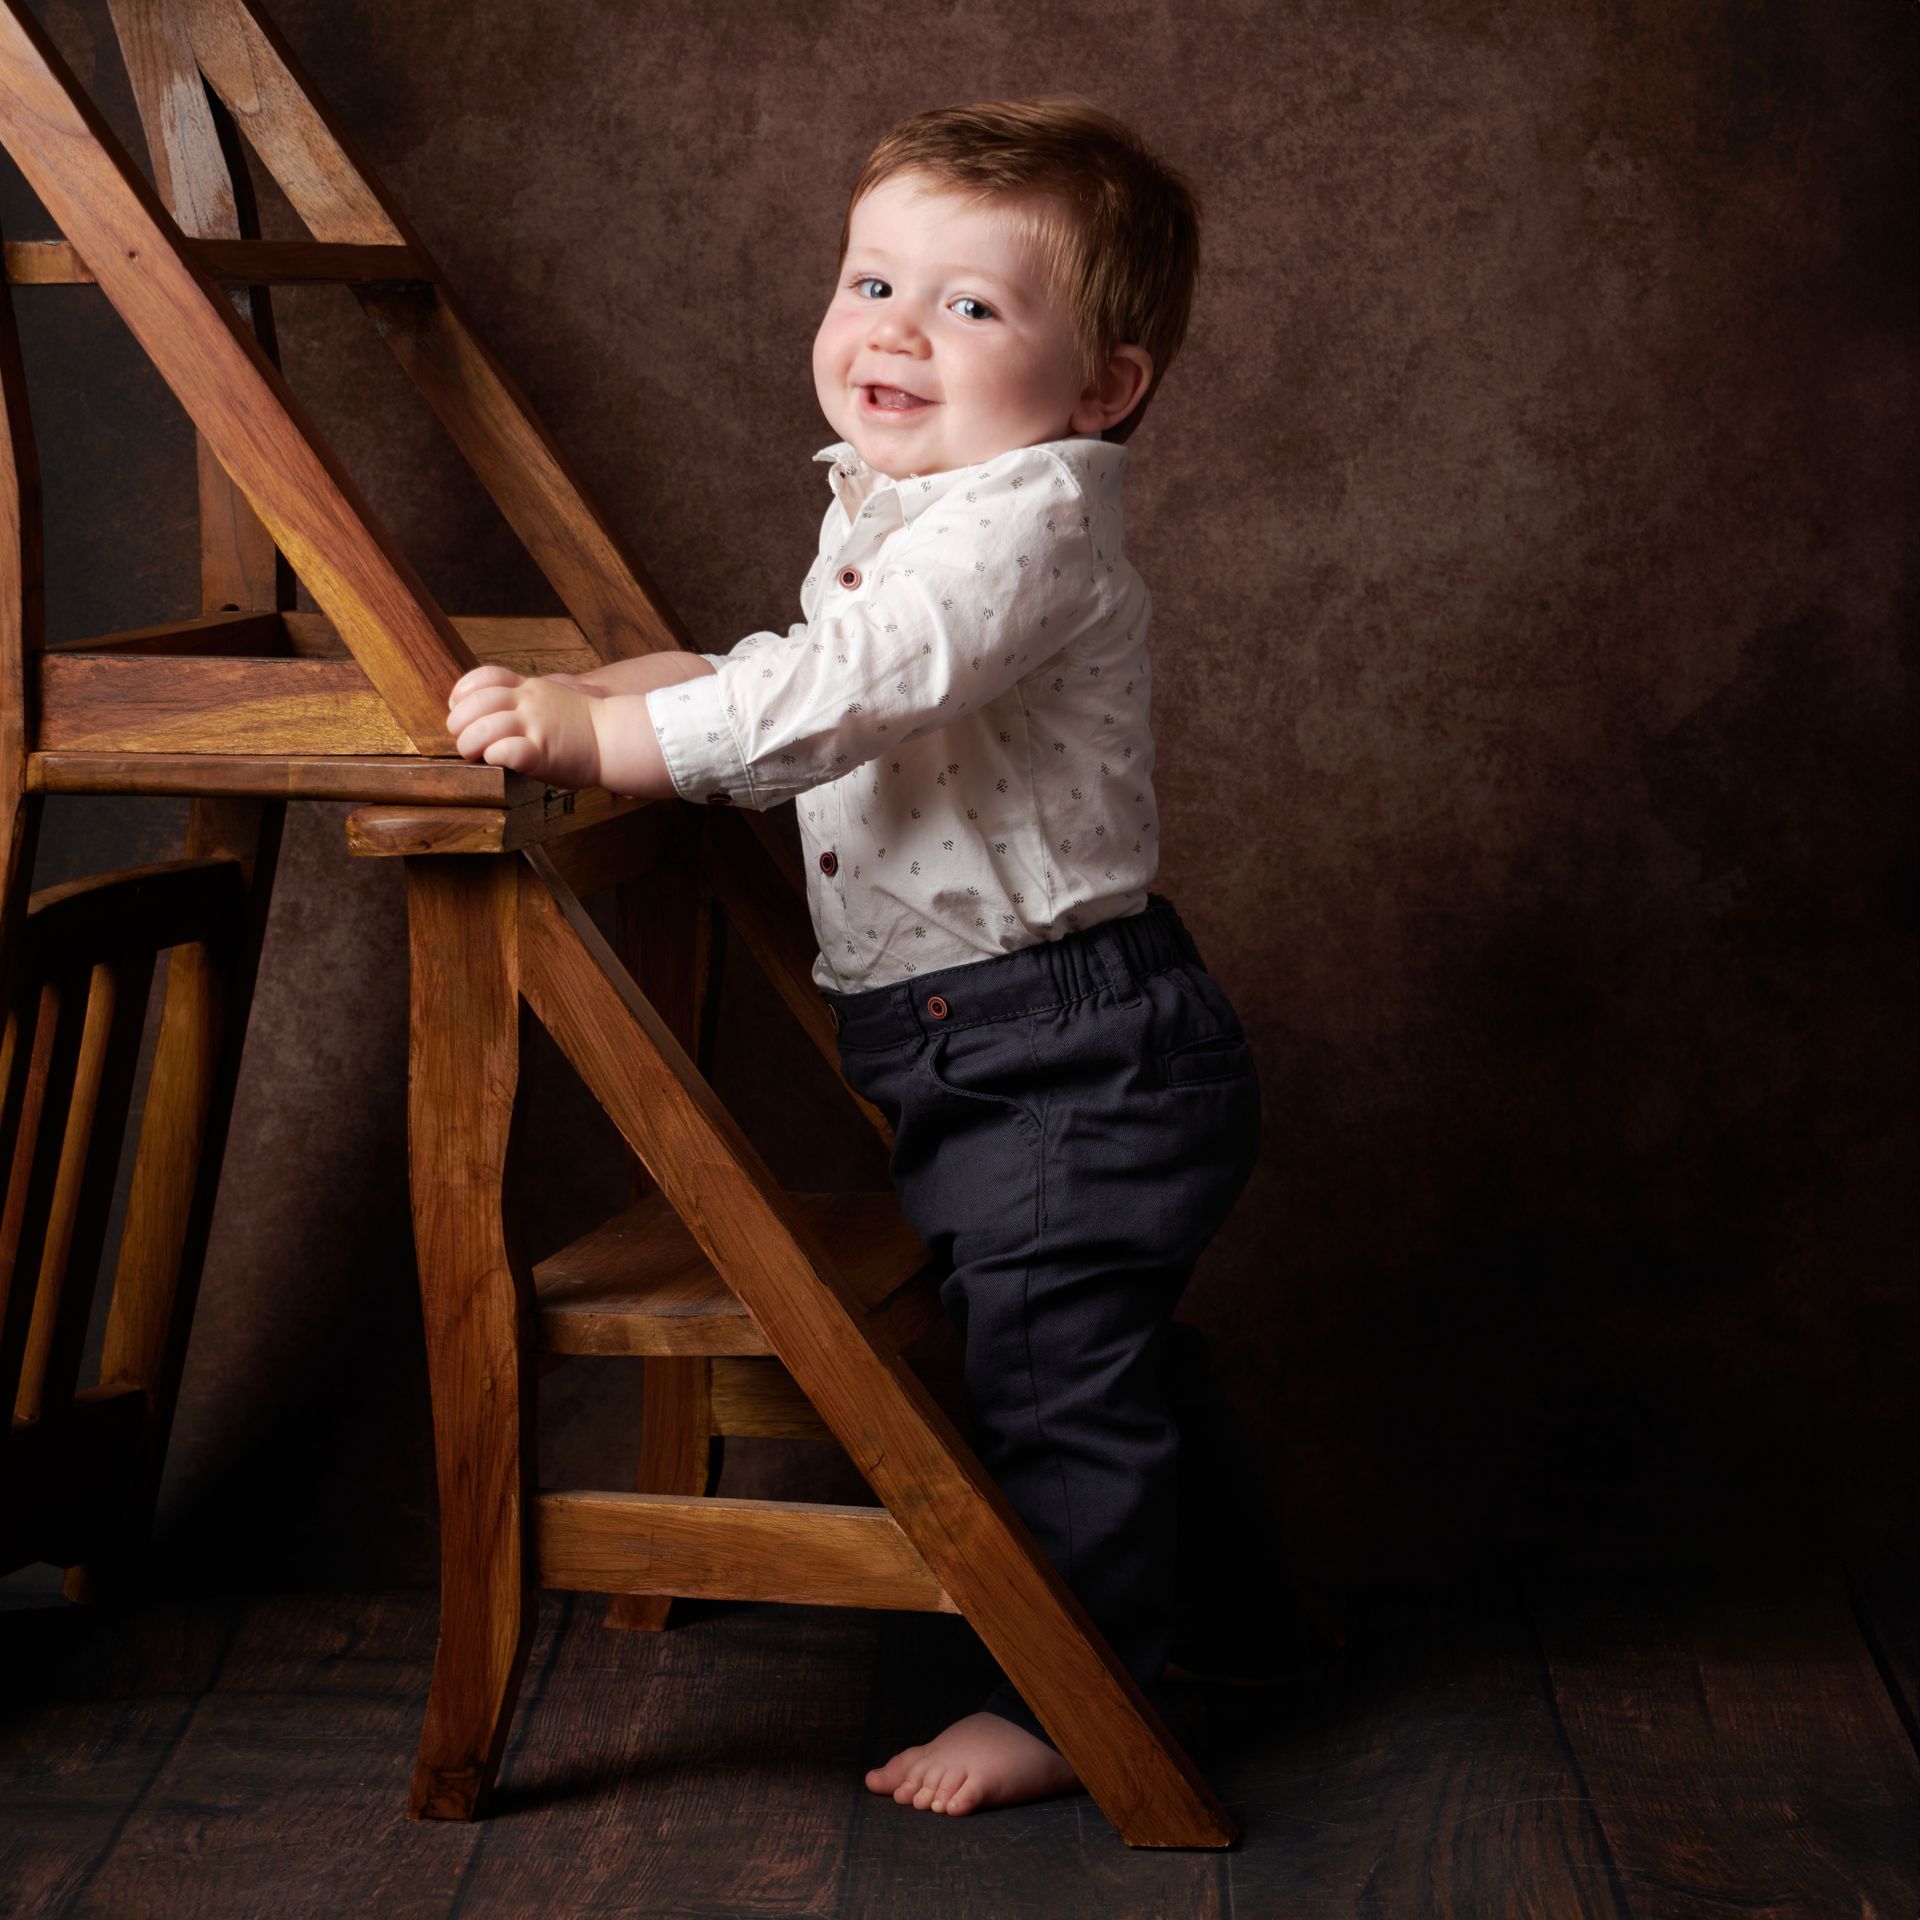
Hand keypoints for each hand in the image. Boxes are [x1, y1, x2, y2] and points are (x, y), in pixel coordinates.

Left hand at [446, 664, 601, 789]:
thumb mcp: (552, 699)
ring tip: (473, 754)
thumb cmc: (584, 728)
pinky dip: (494, 756)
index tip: (458, 707)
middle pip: (476, 702)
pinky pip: (506, 750)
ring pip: (484, 727)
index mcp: (530, 687)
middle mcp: (530, 701)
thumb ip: (526, 700)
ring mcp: (536, 724)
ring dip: (470, 743)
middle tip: (462, 739)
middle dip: (459, 722)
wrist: (616, 737)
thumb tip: (497, 711)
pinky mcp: (542, 751)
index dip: (463, 691)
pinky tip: (497, 762)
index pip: (485, 676)